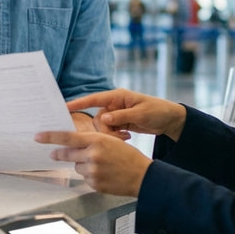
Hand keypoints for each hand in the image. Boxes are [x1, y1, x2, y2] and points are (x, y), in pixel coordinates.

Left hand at [34, 130, 150, 196]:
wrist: (143, 176)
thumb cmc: (129, 157)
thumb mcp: (112, 141)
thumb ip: (92, 141)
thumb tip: (72, 143)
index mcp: (97, 140)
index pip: (68, 137)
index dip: (51, 137)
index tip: (39, 137)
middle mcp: (93, 155)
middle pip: (67, 154)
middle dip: (60, 154)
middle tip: (53, 154)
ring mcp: (93, 171)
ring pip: (77, 167)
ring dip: (82, 165)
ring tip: (100, 165)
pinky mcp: (94, 184)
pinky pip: (85, 178)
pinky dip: (90, 176)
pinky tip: (104, 175)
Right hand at [66, 89, 185, 140]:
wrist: (170, 120)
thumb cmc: (158, 111)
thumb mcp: (141, 113)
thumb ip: (121, 116)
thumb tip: (103, 119)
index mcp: (117, 96)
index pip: (94, 99)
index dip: (79, 103)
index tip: (65, 108)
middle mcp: (114, 104)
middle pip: (98, 119)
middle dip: (104, 130)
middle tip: (119, 136)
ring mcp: (117, 114)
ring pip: (103, 128)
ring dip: (111, 135)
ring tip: (126, 137)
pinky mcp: (120, 124)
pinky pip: (110, 132)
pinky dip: (116, 137)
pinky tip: (127, 137)